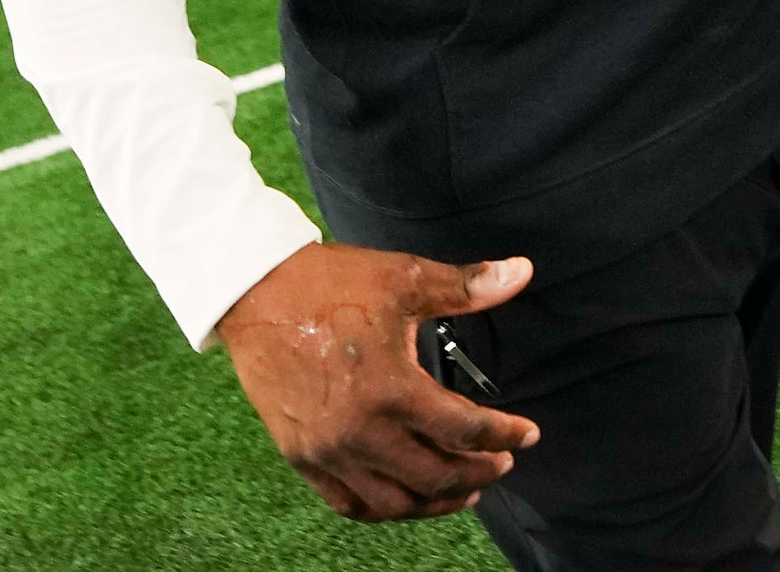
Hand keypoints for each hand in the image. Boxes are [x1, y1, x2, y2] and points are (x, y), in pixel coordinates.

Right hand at [217, 243, 538, 521]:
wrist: (253, 289)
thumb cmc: (329, 281)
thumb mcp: (403, 276)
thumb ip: (466, 286)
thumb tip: (523, 272)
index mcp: (391, 387)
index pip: (465, 430)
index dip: (504, 435)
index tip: (526, 434)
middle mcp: (359, 430)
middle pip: (437, 476)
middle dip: (479, 473)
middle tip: (499, 462)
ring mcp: (327, 450)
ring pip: (396, 502)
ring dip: (437, 500)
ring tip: (463, 489)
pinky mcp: (300, 455)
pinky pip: (350, 504)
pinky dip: (386, 507)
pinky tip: (406, 495)